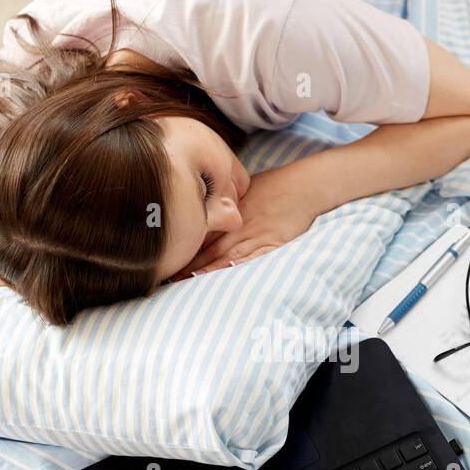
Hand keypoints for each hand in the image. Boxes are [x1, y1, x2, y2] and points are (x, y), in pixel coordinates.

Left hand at [174, 164, 321, 277]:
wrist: (303, 187)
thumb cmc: (273, 187)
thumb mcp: (243, 191)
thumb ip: (223, 204)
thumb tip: (200, 213)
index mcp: (230, 213)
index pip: (201, 233)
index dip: (184, 247)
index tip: (167, 259)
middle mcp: (240, 225)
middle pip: (209, 248)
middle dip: (188, 265)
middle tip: (169, 277)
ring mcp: (256, 235)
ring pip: (227, 255)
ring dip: (207, 269)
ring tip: (187, 282)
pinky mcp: (273, 244)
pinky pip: (253, 259)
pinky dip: (237, 267)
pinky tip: (224, 276)